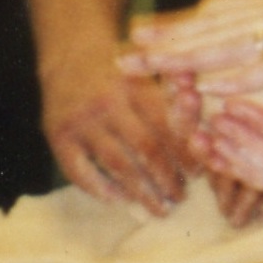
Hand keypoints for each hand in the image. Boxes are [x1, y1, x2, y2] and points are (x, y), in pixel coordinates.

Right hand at [41, 45, 189, 212]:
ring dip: (142, 192)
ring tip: (160, 209)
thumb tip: (204, 133)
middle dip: (168, 179)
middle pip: (146, 149)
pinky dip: (101, 190)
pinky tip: (119, 201)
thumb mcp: (148, 71)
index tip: (198, 174)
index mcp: (136, 86)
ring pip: (118, 165)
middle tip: (181, 198)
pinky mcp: (57, 136)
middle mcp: (108, 103)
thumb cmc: (121, 67)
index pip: (167, 127)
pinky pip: (80, 171)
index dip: (185, 154)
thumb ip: (174, 96)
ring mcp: (81, 121)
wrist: (69, 53)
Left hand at [122, 0, 262, 99]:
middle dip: (166, 45)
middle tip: (122, 55)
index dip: (181, 25)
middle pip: (214, 29)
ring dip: (187, 60)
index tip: (142, 31)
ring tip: (148, 69)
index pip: (222, 14)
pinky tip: (208, 85)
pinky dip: (238, 77)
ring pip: (231, 47)